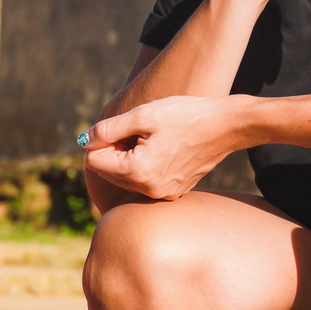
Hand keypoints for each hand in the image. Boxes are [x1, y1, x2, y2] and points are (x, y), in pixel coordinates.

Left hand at [80, 95, 248, 200]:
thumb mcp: (142, 116)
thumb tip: (84, 141)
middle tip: (140, 132)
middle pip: (108, 171)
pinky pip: (144, 180)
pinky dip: (145, 164)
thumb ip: (107, 130)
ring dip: (129, 157)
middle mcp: (149, 190)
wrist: (225, 125)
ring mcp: (162, 194)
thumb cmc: (185, 115)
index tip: (122, 127)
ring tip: (155, 139)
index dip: (102, 140)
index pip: (94, 161)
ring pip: (126, 177)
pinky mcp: (172, 192)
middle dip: (115, 150)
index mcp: (138, 172)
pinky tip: (165, 148)